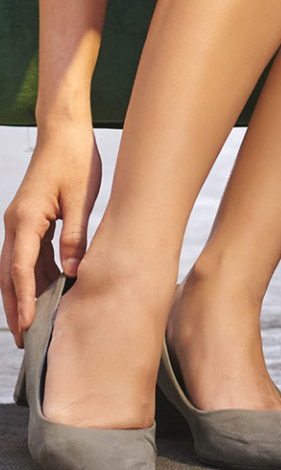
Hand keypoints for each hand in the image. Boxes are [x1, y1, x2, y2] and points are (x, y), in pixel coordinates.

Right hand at [2, 123, 101, 344]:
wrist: (64, 130)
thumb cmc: (75, 158)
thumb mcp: (82, 197)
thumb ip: (76, 235)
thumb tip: (73, 271)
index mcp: (27, 219)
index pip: (20, 269)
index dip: (24, 300)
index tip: (28, 326)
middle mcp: (16, 223)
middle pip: (9, 275)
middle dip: (15, 307)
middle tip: (24, 339)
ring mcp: (20, 222)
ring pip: (16, 267)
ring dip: (24, 294)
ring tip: (35, 324)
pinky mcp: (29, 219)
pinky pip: (27, 254)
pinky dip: (34, 274)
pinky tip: (49, 290)